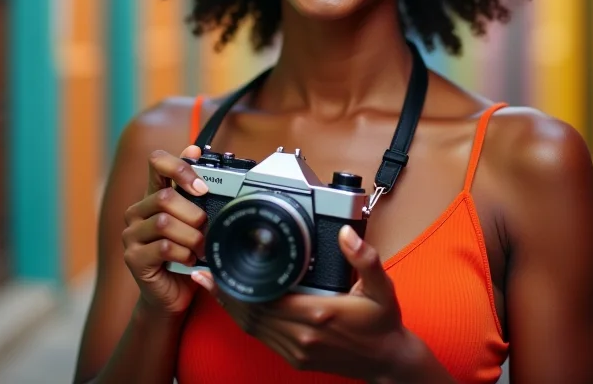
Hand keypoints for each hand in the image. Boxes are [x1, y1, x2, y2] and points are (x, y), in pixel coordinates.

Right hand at [122, 146, 208, 316]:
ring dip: (191, 236)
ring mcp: (132, 235)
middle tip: (205, 228)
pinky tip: (190, 259)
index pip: (157, 162)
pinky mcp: (133, 258)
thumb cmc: (187, 251)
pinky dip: (184, 253)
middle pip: (164, 197)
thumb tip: (195, 149)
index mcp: (153, 195)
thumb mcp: (194, 218)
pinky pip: (164, 248)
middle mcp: (137, 211)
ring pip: (164, 223)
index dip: (180, 167)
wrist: (174, 293)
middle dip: (193, 214)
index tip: (201, 187)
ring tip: (199, 247)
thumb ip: (194, 188)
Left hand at [191, 226, 441, 380]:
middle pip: (251, 313)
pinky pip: (262, 338)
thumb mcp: (382, 288)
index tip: (219, 267)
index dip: (238, 285)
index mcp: (319, 313)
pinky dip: (244, 320)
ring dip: (229, 307)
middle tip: (204, 271)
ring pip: (252, 328)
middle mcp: (303, 335)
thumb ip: (365, 258)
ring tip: (211, 285)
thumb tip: (347, 232)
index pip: (266, 298)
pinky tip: (235, 306)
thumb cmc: (382, 323)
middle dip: (224, 293)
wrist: (388, 361)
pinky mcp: (296, 358)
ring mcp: (298, 350)